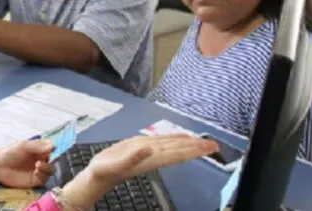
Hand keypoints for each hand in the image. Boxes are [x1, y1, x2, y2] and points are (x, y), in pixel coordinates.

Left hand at [0, 140, 54, 187]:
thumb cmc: (10, 152)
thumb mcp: (24, 146)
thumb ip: (38, 146)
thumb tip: (53, 146)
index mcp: (40, 148)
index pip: (53, 148)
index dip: (58, 148)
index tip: (59, 148)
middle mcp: (42, 159)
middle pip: (55, 159)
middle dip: (55, 159)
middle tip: (51, 158)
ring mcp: (40, 170)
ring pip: (51, 169)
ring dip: (47, 167)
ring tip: (38, 165)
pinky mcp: (36, 180)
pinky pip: (44, 178)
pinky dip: (42, 175)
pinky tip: (36, 171)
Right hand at [57, 134, 217, 209]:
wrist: (97, 174)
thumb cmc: (105, 171)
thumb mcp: (117, 164)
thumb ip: (132, 157)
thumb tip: (149, 148)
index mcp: (150, 159)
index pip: (177, 153)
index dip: (193, 150)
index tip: (208, 148)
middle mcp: (152, 155)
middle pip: (178, 150)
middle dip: (196, 147)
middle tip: (214, 144)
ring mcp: (147, 151)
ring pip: (172, 145)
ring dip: (187, 143)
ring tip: (203, 141)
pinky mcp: (139, 146)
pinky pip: (161, 142)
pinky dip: (173, 139)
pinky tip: (180, 137)